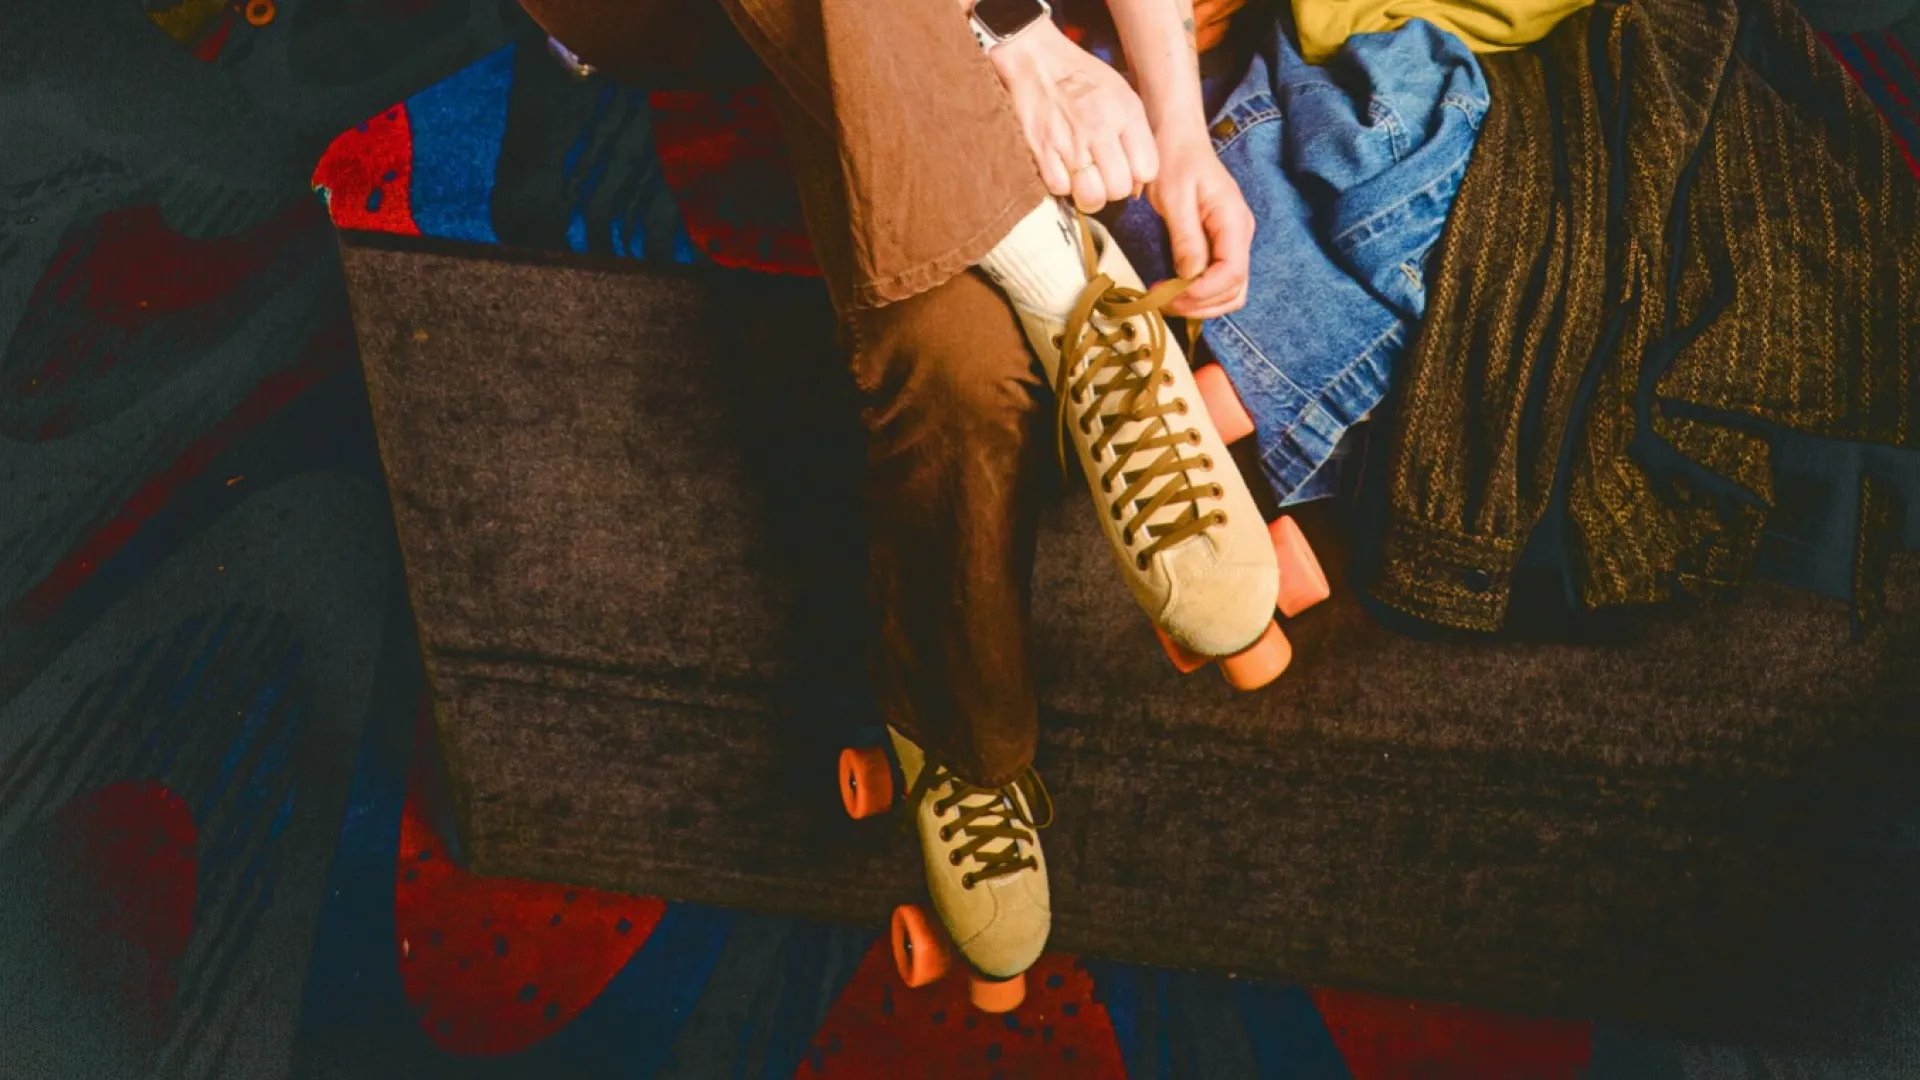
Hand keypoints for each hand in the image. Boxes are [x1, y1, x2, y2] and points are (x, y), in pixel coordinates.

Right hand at [987, 21, 1158, 213]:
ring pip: (1091, 197)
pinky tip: (1062, 169)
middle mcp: (1100, 128)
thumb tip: (1138, 183)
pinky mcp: (1041, 150)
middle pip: (1119, 189)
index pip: (1147, 169)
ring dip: (1088, 194)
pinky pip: (1060, 189)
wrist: (1036, 62)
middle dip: (1113, 189)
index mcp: (1125, 112)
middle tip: (1103, 176)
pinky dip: (1061, 185)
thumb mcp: (1122, 95)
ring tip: (1083, 178)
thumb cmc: (1082, 79)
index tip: (1127, 169)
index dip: (1137, 176)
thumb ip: (1136, 135)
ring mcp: (1069, 142)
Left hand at [1147, 133, 1253, 318]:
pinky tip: (1175, 291)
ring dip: (1201, 305)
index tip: (1172, 295)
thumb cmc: (1174, 161)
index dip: (1203, 292)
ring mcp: (1232, 242)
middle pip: (1234, 289)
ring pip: (1230, 291)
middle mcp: (1240, 235)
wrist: (1177, 140)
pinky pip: (1219, 281)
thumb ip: (1186, 237)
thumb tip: (1189, 274)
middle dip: (1201, 304)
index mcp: (1234, 221)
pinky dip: (1200, 295)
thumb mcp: (1174, 197)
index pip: (1232, 273)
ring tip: (1167, 300)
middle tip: (1164, 303)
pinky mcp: (1219, 245)